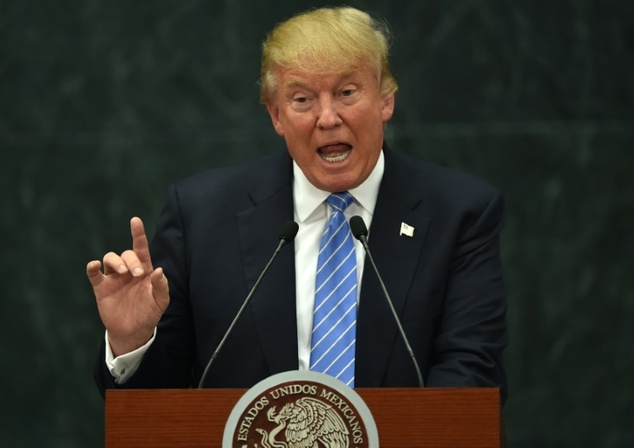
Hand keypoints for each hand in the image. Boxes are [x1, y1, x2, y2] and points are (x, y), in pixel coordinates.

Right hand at [86, 217, 169, 356]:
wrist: (134, 331)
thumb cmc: (149, 312)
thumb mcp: (161, 301)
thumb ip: (161, 285)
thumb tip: (159, 270)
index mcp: (144, 270)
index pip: (141, 248)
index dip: (138, 234)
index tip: (135, 220)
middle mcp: (128, 270)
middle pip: (126, 254)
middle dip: (131, 260)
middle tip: (137, 274)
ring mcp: (113, 278)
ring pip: (110, 258)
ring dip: (116, 261)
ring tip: (122, 272)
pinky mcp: (101, 288)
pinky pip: (94, 273)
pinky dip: (92, 267)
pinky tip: (95, 265)